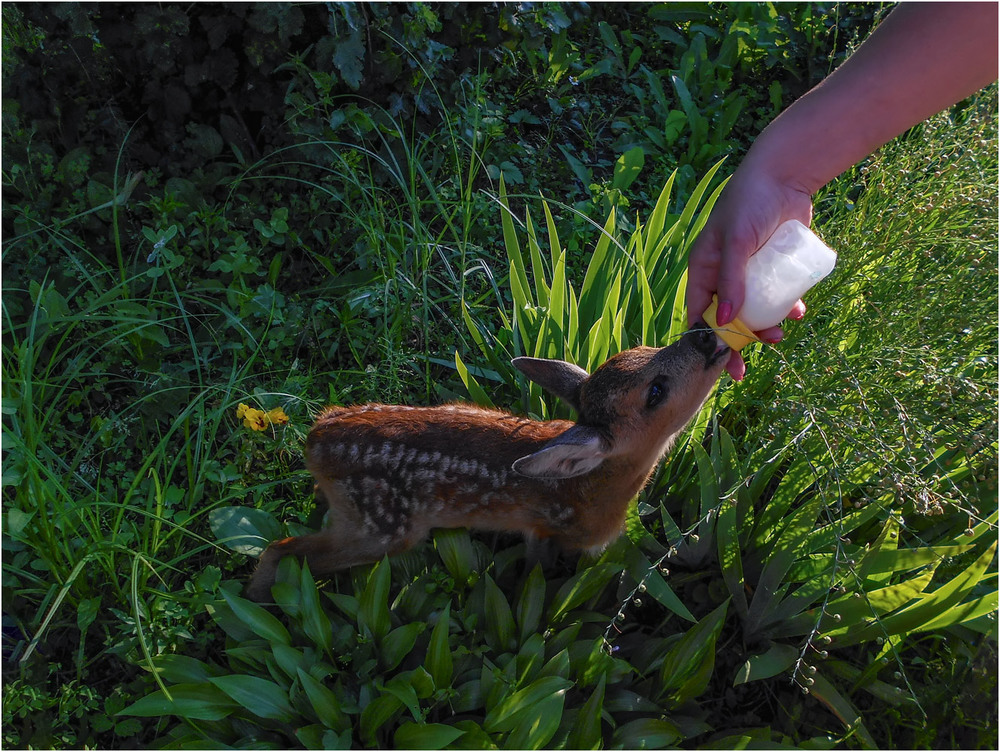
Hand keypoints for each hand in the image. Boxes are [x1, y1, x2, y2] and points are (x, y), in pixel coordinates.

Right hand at [686, 160, 813, 379]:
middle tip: (746, 368)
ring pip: (754, 310)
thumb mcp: (737, 241)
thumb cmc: (750, 202)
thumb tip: (723, 321)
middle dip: (737, 342)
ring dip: (764, 327)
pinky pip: (777, 294)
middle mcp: (724, 274)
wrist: (785, 175)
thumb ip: (731, 279)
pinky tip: (798, 311)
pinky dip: (786, 306)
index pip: (698, 312)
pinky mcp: (773, 267)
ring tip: (781, 334)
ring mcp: (750, 272)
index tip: (719, 362)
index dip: (706, 340)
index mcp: (703, 269)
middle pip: (726, 318)